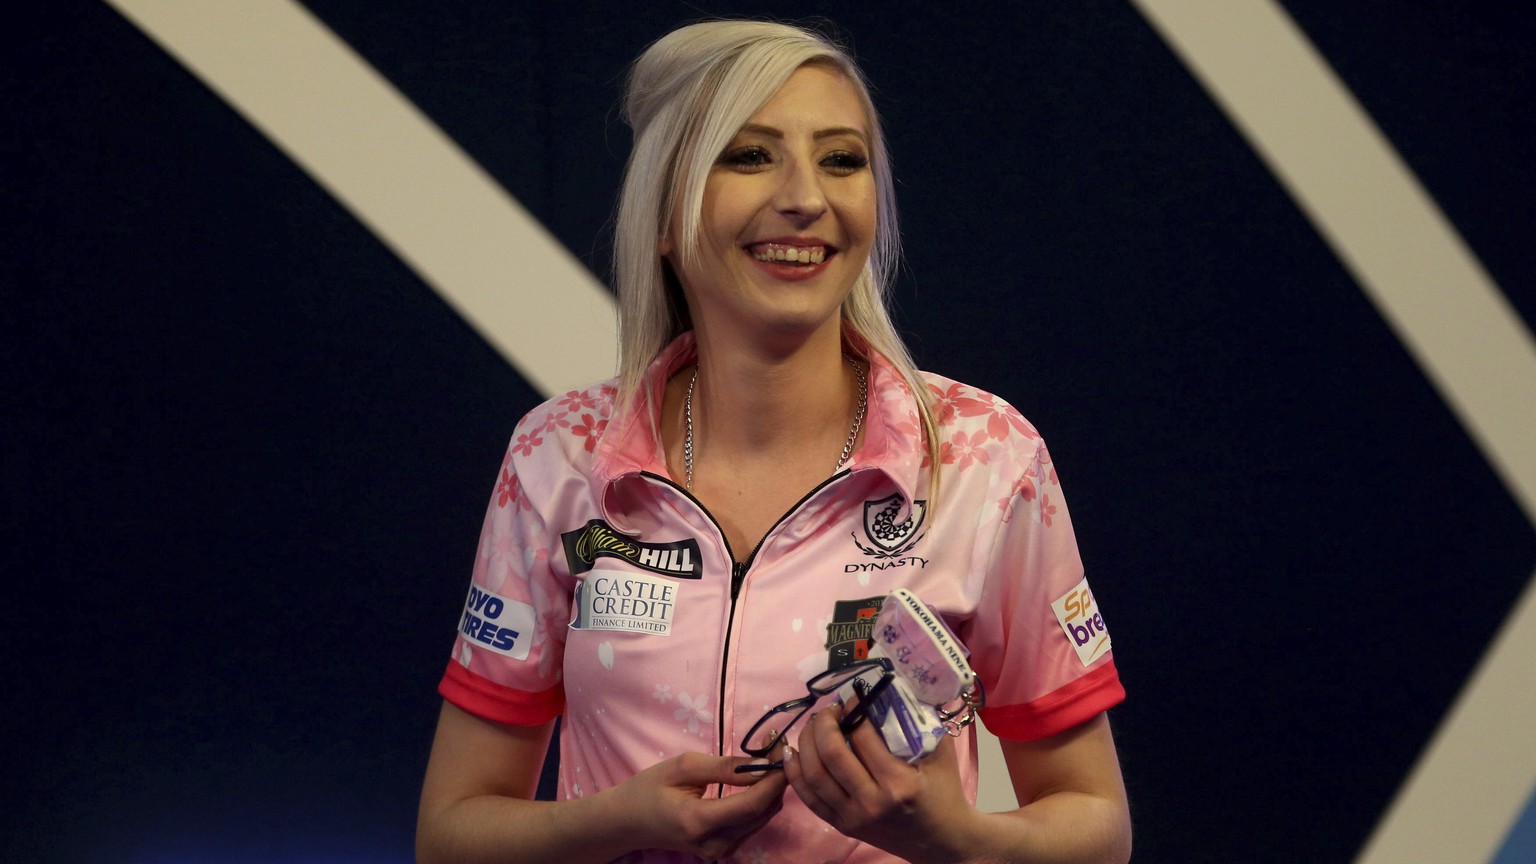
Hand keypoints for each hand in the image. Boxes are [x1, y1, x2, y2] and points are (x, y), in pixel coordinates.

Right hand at [613, 751, 787, 859]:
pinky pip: (752, 825)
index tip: (785, 751)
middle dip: (776, 780)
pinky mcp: (723, 851)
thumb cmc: (649, 789)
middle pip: (762, 813)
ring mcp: (719, 852)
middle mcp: (714, 844)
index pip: (752, 805)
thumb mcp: (683, 767)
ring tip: (769, 759)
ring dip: (771, 789)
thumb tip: (763, 765)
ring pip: (762, 819)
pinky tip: (757, 780)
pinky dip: (760, 801)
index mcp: (698, 822)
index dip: (774, 779)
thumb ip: (724, 767)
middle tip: (778, 748)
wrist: (628, 822)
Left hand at [785, 703, 974, 863]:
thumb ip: (918, 720)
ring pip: (813, 775)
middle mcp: (872, 801)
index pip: (863, 736)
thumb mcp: (940, 753)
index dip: (853, 709)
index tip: (852, 696)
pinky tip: (792, 751)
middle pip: (831, 754)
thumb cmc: (945, 793)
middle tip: (829, 709)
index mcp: (898, 782)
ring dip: (806, 742)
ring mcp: (853, 816)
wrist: (942, 841)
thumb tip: (891, 688)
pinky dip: (795, 772)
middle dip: (824, 723)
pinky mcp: (842, 825)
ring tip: (813, 724)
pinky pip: (808, 797)